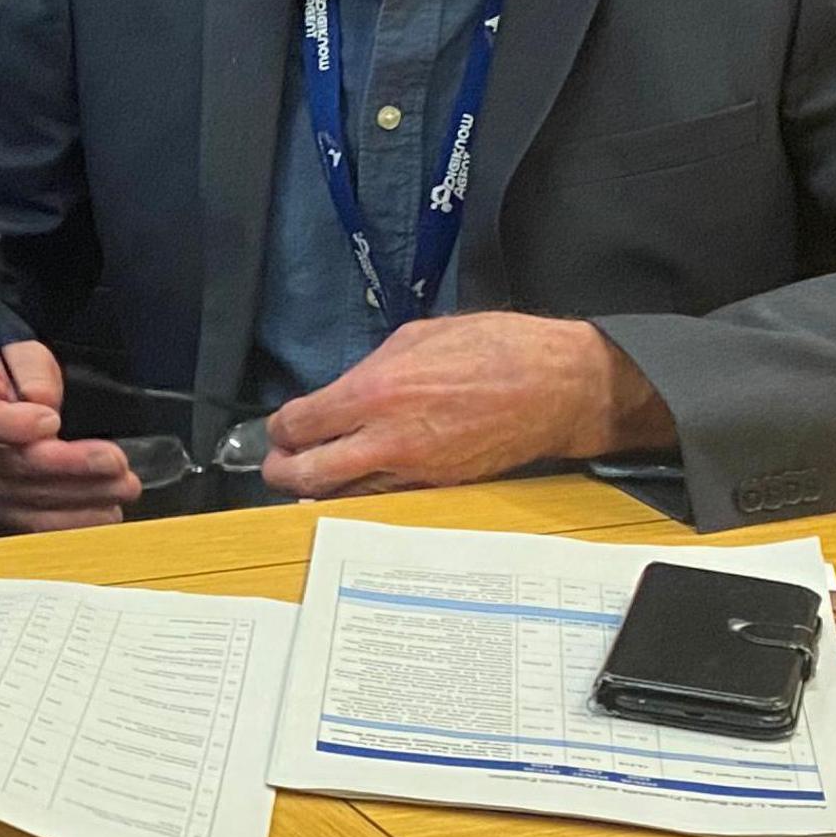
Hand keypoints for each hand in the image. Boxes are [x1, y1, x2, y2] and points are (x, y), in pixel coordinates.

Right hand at [0, 340, 141, 533]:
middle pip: (12, 465)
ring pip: (29, 498)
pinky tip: (106, 514)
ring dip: (82, 496)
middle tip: (116, 463)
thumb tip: (43, 402)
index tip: (54, 421)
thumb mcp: (22, 356)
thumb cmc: (10, 378)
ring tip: (124, 488)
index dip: (13, 425)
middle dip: (69, 466)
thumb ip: (32, 371)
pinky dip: (73, 522)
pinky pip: (35, 524)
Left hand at [250, 312, 671, 498]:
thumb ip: (370, 370)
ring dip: (318, 487)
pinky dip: (361, 493)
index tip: (279, 427)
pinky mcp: (437, 489)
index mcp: (375, 391)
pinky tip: (357, 480)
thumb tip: (342, 392)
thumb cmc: (496, 349)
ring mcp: (412, 471)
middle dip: (281, 470)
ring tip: (311, 473)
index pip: (298, 425)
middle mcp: (386, 439)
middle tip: (278, 462)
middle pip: (305, 474)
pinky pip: (382, 499)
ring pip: (341, 495)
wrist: (557, 387)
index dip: (279, 429)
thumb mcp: (417, 338)